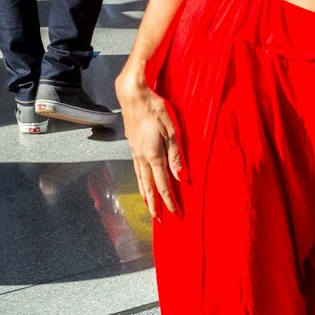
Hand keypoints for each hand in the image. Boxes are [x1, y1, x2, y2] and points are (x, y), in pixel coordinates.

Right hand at [117, 80, 183, 220]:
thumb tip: (182, 178)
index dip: (170, 201)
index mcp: (153, 155)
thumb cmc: (156, 108)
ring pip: (140, 179)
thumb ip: (177, 156)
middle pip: (149, 186)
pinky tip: (142, 181)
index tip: (176, 214)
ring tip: (149, 206)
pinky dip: (140, 181)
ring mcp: (134, 151)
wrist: (133, 94)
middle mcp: (142, 156)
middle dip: (155, 205)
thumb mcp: (173, 130)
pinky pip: (137, 169)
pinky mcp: (132, 144)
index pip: (163, 185)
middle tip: (158, 220)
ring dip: (146, 194)